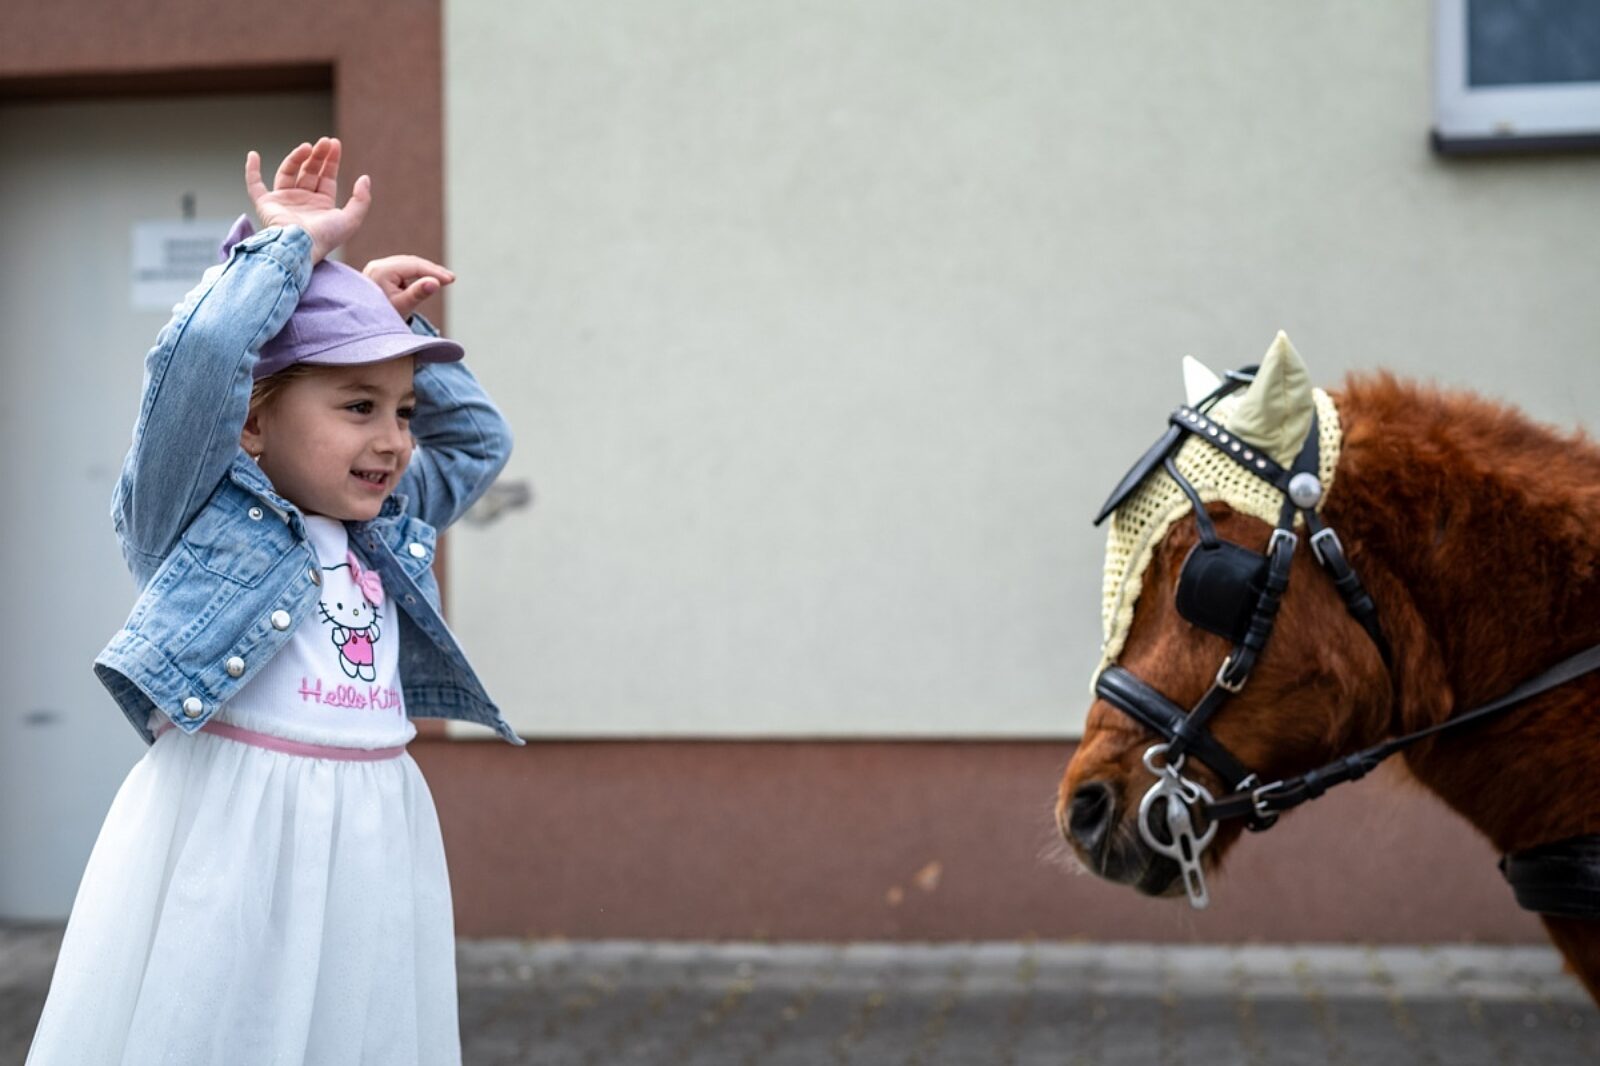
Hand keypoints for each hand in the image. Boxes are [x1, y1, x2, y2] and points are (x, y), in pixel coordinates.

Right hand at [245, 137, 371, 263]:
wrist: (300, 247)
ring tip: (307, 146)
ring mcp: (284, 201)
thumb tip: (365, 178)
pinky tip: (253, 155)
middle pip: (309, 171)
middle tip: (324, 141)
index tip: (335, 143)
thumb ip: (362, 199)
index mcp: (321, 204)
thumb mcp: (352, 219)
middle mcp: (303, 201)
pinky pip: (255, 185)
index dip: (331, 160)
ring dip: (296, 157)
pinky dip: (251, 170)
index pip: (326, 176)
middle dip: (317, 155)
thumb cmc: (326, 237)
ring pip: (288, 172)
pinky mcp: (266, 204)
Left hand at [363, 255, 455, 319]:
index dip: (434, 272)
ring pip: (408, 264)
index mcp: (381, 271)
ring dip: (427, 271)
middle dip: (432, 270)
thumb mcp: (402, 306)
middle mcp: (378, 265)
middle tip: (451, 278)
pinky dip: (418, 273)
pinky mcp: (381, 271)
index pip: (413, 267)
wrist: (364, 325)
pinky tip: (429, 279)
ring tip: (444, 279)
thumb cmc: (383, 317)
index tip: (451, 280)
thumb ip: (418, 293)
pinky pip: (403, 268)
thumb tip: (435, 283)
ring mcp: (379, 267)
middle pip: (411, 263)